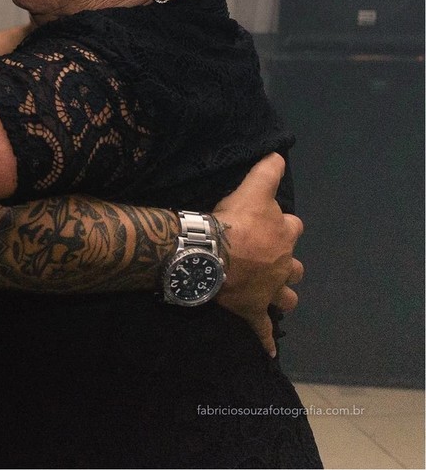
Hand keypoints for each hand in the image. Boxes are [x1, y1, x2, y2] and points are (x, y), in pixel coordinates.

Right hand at [212, 153, 304, 356]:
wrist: (211, 256)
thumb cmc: (231, 223)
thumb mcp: (251, 189)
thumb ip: (266, 171)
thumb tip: (279, 153)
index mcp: (283, 235)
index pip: (292, 226)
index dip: (282, 224)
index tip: (268, 222)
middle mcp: (283, 265)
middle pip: (295, 267)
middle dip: (288, 266)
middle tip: (270, 262)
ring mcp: (269, 291)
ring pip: (286, 298)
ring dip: (281, 297)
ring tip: (273, 297)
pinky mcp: (253, 311)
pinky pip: (262, 330)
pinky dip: (264, 341)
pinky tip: (268, 352)